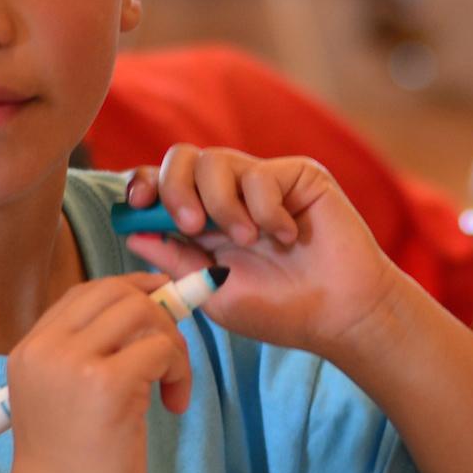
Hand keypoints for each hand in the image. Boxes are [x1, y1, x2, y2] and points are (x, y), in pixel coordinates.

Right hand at [3, 273, 192, 472]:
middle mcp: (45, 348)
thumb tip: (148, 317)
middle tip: (172, 353)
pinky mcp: (107, 385)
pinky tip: (173, 404)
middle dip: (157, 311)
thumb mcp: (61, 401)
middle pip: (115, 291)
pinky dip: (179, 371)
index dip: (130, 292)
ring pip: (143, 312)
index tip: (160, 313)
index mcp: (29, 350)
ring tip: (171, 387)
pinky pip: (161, 350)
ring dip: (172, 344)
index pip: (85, 292)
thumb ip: (86, 360)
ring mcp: (73, 363)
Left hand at [120, 145, 399, 358]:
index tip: (137, 204)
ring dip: (223, 204)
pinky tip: (288, 236)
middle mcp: (231, 195)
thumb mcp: (214, 292)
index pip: (162, 184)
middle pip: (182, 158)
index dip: (143, 185)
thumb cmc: (281, 312)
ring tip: (250, 240)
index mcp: (205, 223)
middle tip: (192, 225)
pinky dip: (266, 209)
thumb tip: (132, 234)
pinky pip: (260, 174)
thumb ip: (175, 261)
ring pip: (216, 160)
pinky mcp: (298, 176)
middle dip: (175, 188)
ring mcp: (265, 182)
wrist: (340, 314)